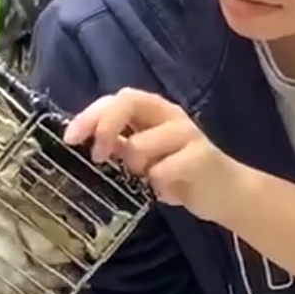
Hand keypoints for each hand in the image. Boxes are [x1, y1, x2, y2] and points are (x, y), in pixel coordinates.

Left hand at [63, 88, 252, 224]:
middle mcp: (169, 115)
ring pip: (140, 144)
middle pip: (127, 101)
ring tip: (148, 178)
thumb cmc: (176, 173)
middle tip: (97, 156)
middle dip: (104, 127)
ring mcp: (187, 133)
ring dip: (134, 167)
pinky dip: (157, 184)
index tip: (70, 139)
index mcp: (152, 110)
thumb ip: (116, 145)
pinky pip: (162, 170)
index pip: (116, 99)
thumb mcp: (141, 156)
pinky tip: (168, 189)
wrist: (224, 193)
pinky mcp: (201, 157)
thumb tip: (78, 143)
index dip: (90, 116)